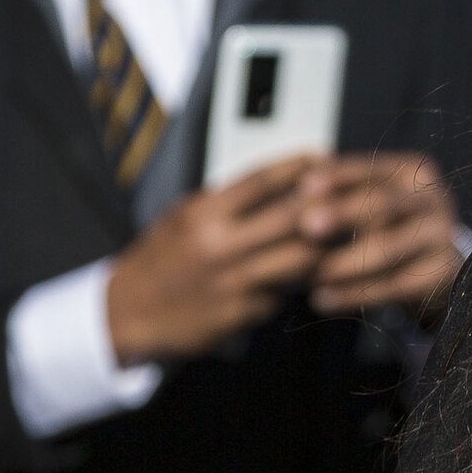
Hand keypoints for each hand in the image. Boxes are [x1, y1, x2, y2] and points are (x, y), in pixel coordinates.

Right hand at [105, 160, 324, 364]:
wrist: (126, 314)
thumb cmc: (159, 262)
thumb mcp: (182, 218)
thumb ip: (225, 203)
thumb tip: (275, 183)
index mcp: (202, 213)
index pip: (262, 180)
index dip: (298, 167)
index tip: (322, 158)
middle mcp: (218, 244)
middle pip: (291, 216)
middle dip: (324, 207)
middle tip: (345, 201)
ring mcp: (232, 280)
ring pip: (299, 258)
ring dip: (321, 249)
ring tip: (332, 242)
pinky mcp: (241, 313)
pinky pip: (284, 293)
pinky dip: (296, 284)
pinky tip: (303, 279)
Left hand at [299, 151, 464, 316]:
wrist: (436, 269)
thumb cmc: (390, 227)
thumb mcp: (372, 204)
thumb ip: (341, 194)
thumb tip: (299, 193)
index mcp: (414, 173)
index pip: (373, 169)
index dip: (339, 177)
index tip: (305, 187)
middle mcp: (434, 201)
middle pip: (385, 203)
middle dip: (343, 213)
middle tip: (307, 226)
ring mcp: (441, 239)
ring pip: (388, 248)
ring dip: (342, 262)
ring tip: (308, 274)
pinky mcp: (440, 276)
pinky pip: (391, 286)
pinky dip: (352, 294)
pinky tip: (322, 299)